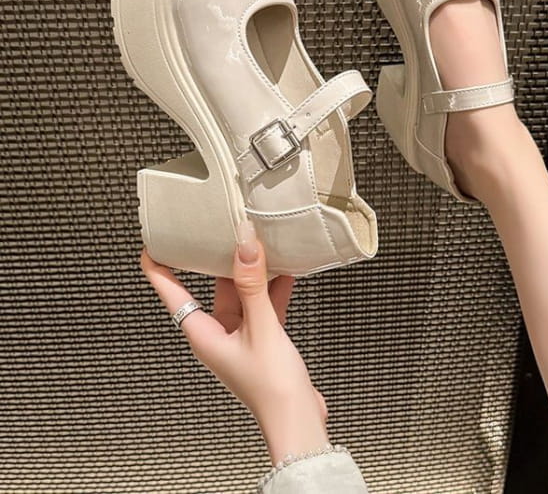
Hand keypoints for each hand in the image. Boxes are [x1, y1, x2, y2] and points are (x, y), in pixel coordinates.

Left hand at [140, 221, 328, 462]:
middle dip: (219, 259)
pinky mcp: (261, 340)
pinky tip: (287, 272)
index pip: (172, 295)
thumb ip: (252, 285)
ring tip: (261, 243)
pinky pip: (262, 306)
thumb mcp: (261, 327)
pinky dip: (272, 290)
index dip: (159, 269)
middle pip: (212, 287)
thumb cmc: (271, 386)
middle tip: (223, 227)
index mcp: (203, 334)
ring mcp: (240, 337)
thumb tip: (243, 243)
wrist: (296, 419)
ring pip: (241, 295)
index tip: (152, 243)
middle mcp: (217, 333)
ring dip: (252, 273)